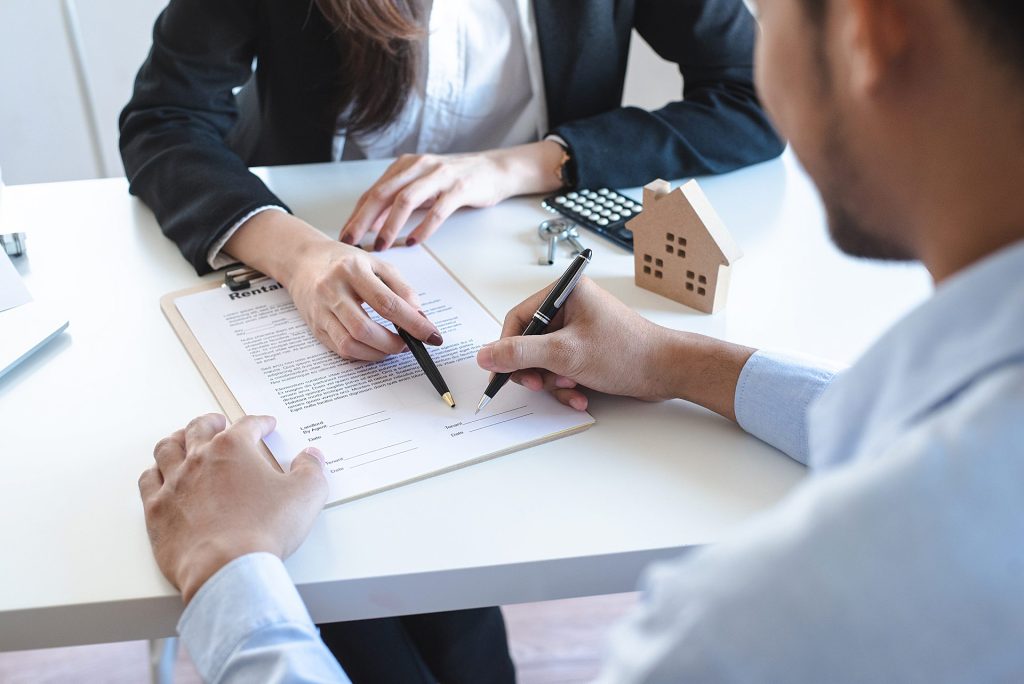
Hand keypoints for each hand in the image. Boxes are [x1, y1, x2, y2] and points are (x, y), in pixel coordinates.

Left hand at [138, 414, 327, 603]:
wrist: (226, 568)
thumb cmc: (265, 529)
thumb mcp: (306, 495)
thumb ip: (311, 469)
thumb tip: (312, 456)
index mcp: (233, 448)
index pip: (247, 424)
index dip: (260, 423)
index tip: (266, 425)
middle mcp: (199, 458)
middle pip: (200, 428)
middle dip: (212, 422)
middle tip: (219, 423)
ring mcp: (174, 483)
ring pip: (168, 449)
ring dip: (178, 439)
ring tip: (184, 438)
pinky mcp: (157, 510)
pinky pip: (149, 481)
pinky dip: (156, 472)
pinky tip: (161, 474)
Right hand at [286, 235, 442, 360]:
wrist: (303, 261)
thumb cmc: (344, 262)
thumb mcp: (377, 265)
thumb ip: (402, 289)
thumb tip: (420, 318)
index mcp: (351, 270)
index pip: (386, 303)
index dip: (412, 323)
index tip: (431, 335)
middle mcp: (332, 290)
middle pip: (365, 329)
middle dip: (393, 344)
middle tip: (409, 344)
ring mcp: (320, 311)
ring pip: (350, 344)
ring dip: (378, 353)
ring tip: (393, 347)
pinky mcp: (315, 327)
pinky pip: (341, 349)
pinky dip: (363, 354)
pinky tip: (374, 347)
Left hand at [340, 141, 565, 249]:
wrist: (494, 170)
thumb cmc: (456, 181)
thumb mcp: (422, 187)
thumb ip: (398, 201)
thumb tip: (371, 223)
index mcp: (406, 166)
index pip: (374, 191)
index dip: (356, 214)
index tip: (344, 235)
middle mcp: (419, 166)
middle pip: (383, 193)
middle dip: (364, 220)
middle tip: (352, 241)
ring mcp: (440, 176)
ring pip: (406, 199)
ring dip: (390, 225)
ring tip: (382, 245)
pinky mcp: (460, 188)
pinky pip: (437, 210)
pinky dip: (423, 227)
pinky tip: (414, 241)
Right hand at [476, 278, 677, 410]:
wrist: (667, 371)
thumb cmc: (627, 352)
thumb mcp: (564, 354)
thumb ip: (520, 354)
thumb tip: (486, 354)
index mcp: (566, 293)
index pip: (518, 318)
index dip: (507, 347)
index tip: (504, 370)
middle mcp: (572, 307)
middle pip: (530, 341)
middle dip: (535, 369)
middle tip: (539, 385)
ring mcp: (580, 329)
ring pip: (545, 360)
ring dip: (553, 382)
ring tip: (571, 389)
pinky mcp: (588, 349)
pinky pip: (563, 368)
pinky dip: (567, 385)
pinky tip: (581, 395)